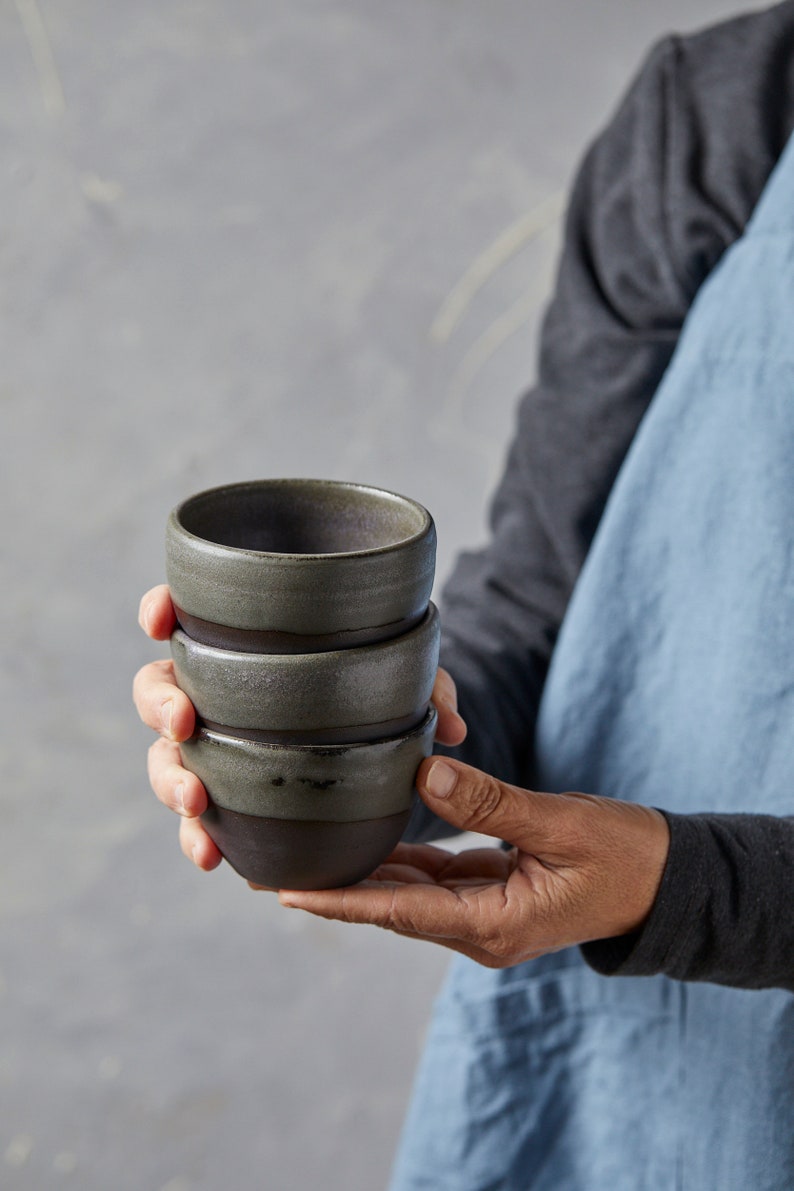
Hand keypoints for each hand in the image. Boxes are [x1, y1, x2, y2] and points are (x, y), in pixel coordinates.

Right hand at [132, 584, 468, 870]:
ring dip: (170, 780)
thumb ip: (428, 689)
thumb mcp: (404, 683)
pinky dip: (197, 838)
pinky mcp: (222, 799)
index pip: (186, 617)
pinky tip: (213, 857)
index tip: (162, 617)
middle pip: (157, 688)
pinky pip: (195, 820)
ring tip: (197, 804)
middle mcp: (213, 695)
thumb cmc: (373, 695)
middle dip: (161, 704)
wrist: (369, 754)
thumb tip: (454, 729)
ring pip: (165, 758)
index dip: (162, 611)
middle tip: (186, 723)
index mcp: (243, 648)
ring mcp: (211, 748)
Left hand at [272, 757, 670, 966]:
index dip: (342, 902)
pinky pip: (433, 880)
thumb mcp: (559, 823)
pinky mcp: (491, 894)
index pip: (400, 913)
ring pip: (407, 894)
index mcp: (494, 925)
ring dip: (360, 876)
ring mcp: (484, 916)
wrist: (665, 877)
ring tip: (303, 855)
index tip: (287, 894)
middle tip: (269, 870)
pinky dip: (399, 861)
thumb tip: (428, 773)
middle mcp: (480, 930)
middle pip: (391, 908)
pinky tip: (366, 838)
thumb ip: (493, 802)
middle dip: (334, 891)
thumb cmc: (622, 854)